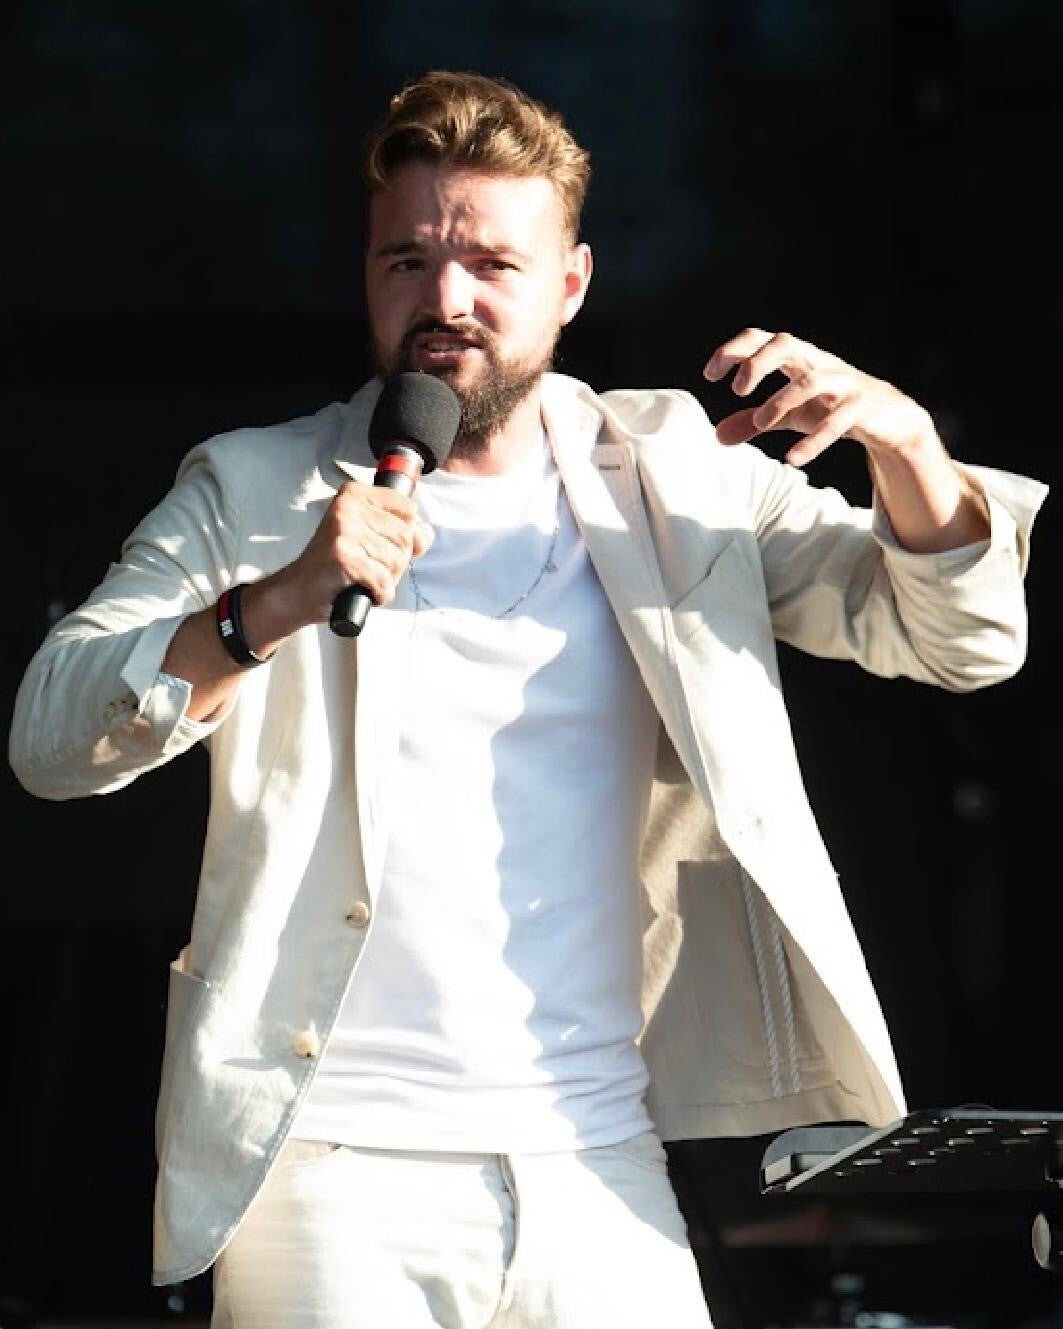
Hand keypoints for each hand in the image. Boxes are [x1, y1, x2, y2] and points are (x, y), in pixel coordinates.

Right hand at [278, 481, 433, 626]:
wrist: (298, 590)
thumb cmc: (335, 565)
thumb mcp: (370, 538)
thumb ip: (402, 531)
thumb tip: (424, 534)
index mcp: (355, 494)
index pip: (408, 509)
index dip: (404, 535)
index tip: (378, 545)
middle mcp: (349, 506)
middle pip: (406, 536)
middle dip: (394, 561)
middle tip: (365, 565)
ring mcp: (345, 530)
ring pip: (397, 560)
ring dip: (384, 579)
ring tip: (359, 576)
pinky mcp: (344, 556)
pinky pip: (384, 581)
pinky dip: (378, 594)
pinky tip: (358, 589)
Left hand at [703, 328, 939, 467]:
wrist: (890, 419)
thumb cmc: (831, 407)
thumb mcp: (789, 415)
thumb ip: (753, 422)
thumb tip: (716, 436)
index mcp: (799, 359)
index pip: (763, 339)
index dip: (735, 351)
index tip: (710, 375)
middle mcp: (819, 364)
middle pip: (787, 343)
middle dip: (758, 362)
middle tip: (737, 391)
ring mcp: (843, 383)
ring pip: (812, 381)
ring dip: (781, 400)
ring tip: (760, 423)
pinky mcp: (863, 408)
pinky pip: (838, 421)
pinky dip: (814, 441)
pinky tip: (793, 459)